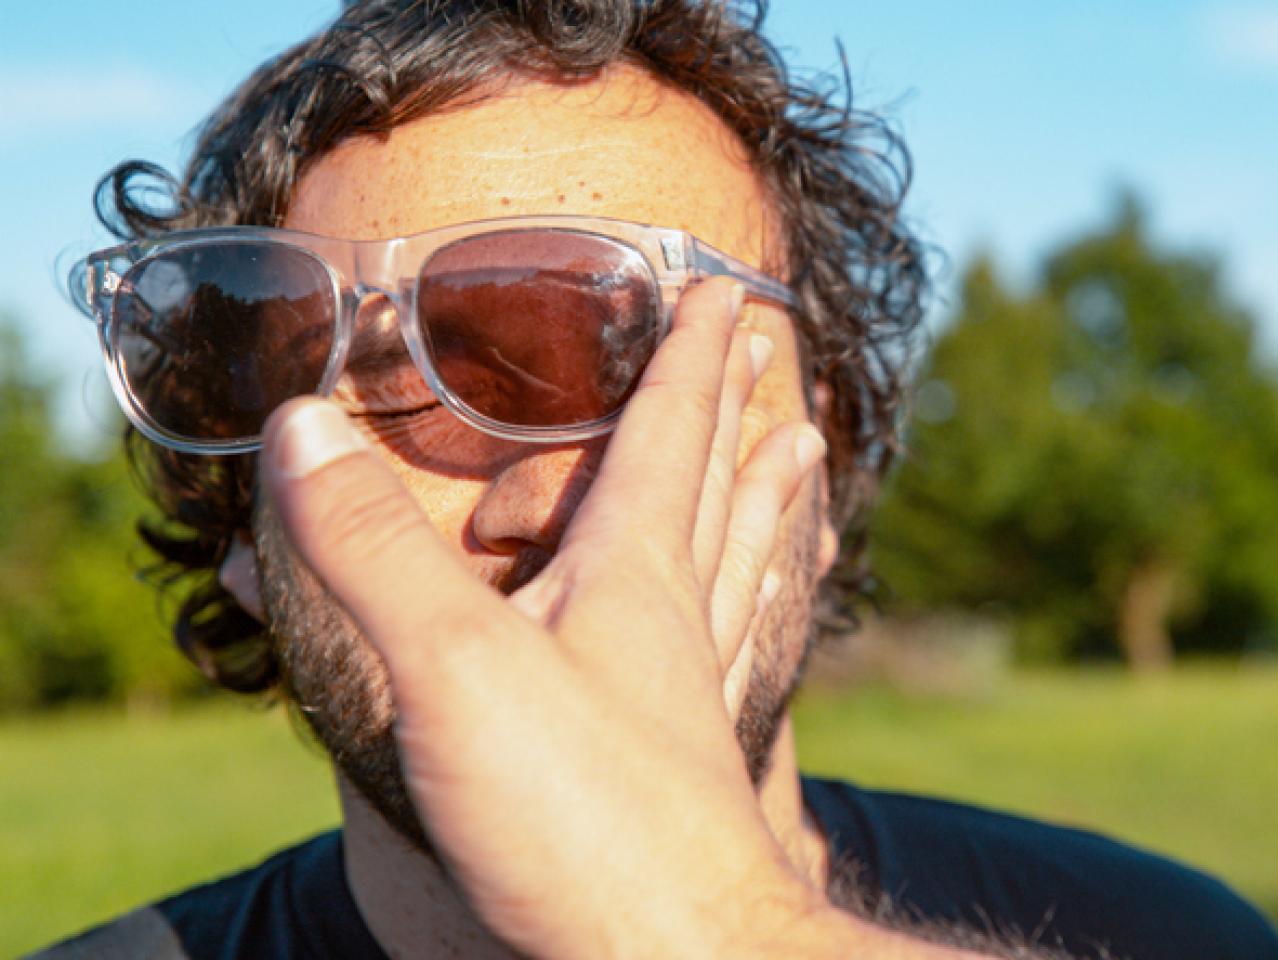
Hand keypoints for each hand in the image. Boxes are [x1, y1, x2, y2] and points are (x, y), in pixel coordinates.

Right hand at [262, 279, 828, 957]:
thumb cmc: (583, 820)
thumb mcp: (452, 666)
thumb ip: (375, 550)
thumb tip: (301, 424)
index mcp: (635, 578)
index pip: (672, 435)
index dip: (693, 358)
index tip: (727, 291)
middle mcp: (675, 624)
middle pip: (715, 489)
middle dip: (731, 411)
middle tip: (768, 353)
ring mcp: (685, 697)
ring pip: (735, 566)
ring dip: (760, 499)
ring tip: (804, 457)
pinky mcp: (677, 770)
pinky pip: (730, 653)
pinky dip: (747, 608)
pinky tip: (744, 623)